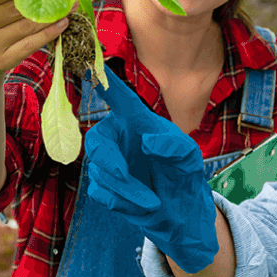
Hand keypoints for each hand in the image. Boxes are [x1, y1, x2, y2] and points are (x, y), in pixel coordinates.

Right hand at [81, 72, 218, 271]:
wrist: (182, 213)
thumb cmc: (183, 174)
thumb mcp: (189, 157)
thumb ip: (173, 146)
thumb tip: (147, 141)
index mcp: (137, 122)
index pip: (119, 98)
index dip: (103, 82)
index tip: (87, 63)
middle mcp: (119, 139)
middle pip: (96, 141)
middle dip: (108, 160)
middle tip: (123, 175)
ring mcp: (109, 164)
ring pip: (101, 173)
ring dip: (127, 191)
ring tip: (154, 202)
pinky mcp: (105, 188)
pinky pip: (100, 193)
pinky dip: (122, 203)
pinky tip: (143, 207)